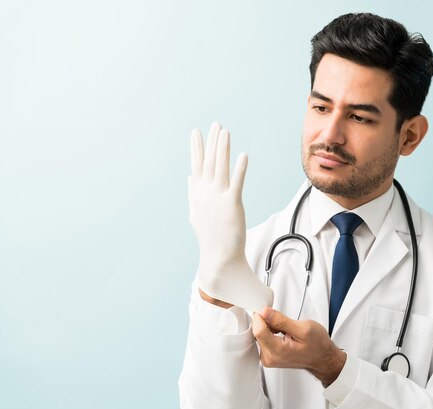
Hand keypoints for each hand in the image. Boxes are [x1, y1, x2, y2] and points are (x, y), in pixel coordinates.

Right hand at [188, 122, 272, 311]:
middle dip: (211, 142)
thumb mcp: (196, 213)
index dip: (197, 148)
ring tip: (224, 131)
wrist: (219, 259)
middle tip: (216, 124)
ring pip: (220, 167)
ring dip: (221, 148)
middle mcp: (205, 194)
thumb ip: (193, 192)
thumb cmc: (210, 237)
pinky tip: (243, 155)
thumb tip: (189, 177)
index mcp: (198, 195)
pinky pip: (236, 183)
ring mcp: (217, 199)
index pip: (197, 166)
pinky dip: (239, 169)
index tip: (196, 132)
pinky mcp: (231, 205)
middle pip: (208, 162)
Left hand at [252, 307, 346, 386]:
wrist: (323, 358)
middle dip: (267, 322)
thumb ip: (282, 320)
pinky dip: (270, 332)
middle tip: (283, 321)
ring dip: (269, 327)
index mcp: (277, 351)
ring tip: (285, 329)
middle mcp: (270, 357)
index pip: (258, 330)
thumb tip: (265, 312)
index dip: (262, 316)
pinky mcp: (269, 356)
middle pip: (257, 332)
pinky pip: (263, 339)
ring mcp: (268, 358)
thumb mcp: (304, 329)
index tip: (269, 310)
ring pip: (259, 335)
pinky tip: (281, 333)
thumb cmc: (318, 346)